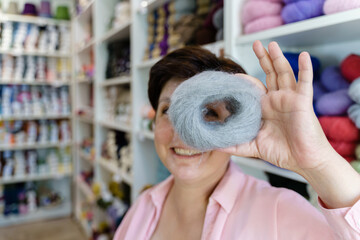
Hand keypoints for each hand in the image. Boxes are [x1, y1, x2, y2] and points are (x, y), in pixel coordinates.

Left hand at [221, 41, 334, 174]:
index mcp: (265, 108)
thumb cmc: (281, 152)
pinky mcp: (303, 101)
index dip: (244, 80)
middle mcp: (277, 100)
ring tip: (271, 44)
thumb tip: (213, 145)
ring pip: (284, 73)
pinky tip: (303, 55)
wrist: (303, 161)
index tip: (231, 76)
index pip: (254, 88)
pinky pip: (305, 82)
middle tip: (255, 44)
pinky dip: (305, 68)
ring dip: (278, 58)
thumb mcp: (252, 146)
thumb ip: (233, 145)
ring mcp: (290, 99)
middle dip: (263, 59)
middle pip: (270, 74)